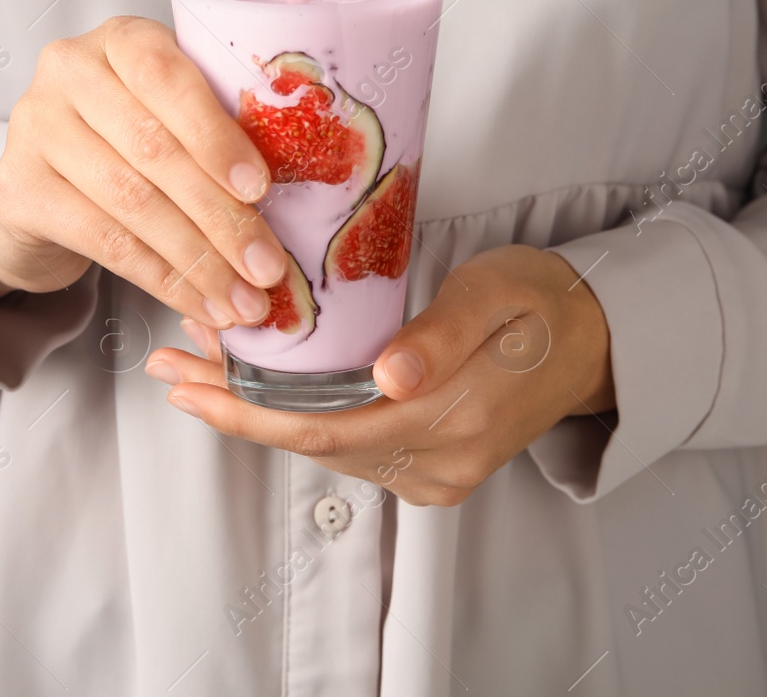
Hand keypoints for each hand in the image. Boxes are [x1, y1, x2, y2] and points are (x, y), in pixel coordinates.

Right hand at [0, 16, 289, 325]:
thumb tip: (300, 189)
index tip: (260, 188)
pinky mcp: (19, 188)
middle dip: (221, 217)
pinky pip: (104, 241)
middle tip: (267, 266)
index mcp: (122, 38)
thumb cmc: (126, 138)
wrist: (43, 182)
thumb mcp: (172, 114)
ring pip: (131, 203)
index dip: (215, 136)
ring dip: (198, 260)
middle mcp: (70, 70)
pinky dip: (161, 279)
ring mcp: (36, 127)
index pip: (167, 77)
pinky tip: (198, 302)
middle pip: (154, 150)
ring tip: (244, 298)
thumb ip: (220, 129)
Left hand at [144, 244, 614, 505]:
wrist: (595, 340)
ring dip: (259, 409)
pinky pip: (347, 444)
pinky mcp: (429, 466)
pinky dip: (296, 412)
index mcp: (456, 422)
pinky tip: (261, 380)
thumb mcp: (499, 293)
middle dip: (236, 406)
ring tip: (200, 359)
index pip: (327, 430)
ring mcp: (434, 473)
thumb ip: (444, 334)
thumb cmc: (543, 302)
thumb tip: (388, 378)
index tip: (189, 382)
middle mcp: (439, 465)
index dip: (250, 412)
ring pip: (324, 446)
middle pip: (313, 443)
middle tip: (171, 360)